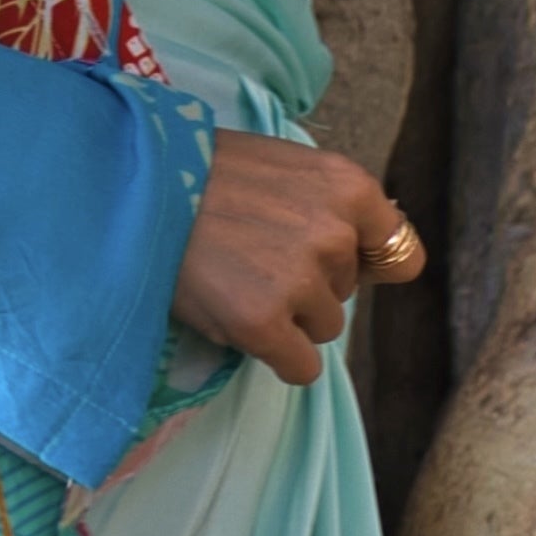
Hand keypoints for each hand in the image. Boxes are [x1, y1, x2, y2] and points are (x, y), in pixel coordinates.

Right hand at [173, 130, 422, 383]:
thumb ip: (334, 206)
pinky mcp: (264, 323)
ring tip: (236, 280)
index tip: (331, 265)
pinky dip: (276, 356)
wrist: (134, 189)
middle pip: (348, 293)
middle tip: (251, 257)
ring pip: (324, 329)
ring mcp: (301, 280)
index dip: (365, 266)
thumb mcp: (287, 167)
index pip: (400, 255)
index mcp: (350, 188)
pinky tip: (239, 322)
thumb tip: (373, 252)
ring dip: (288, 318)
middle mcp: (336, 234)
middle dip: (309, 286)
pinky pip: (301, 367)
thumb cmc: (204, 174)